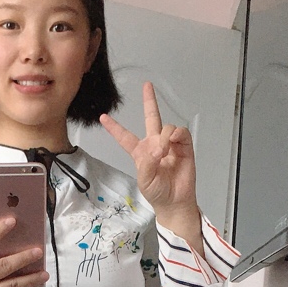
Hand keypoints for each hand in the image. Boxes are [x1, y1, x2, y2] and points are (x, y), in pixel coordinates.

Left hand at [100, 82, 203, 247]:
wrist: (175, 201)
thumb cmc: (157, 192)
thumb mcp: (144, 180)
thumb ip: (147, 163)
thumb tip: (158, 148)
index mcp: (140, 152)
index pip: (125, 137)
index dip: (114, 128)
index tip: (103, 117)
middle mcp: (155, 144)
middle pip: (151, 118)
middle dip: (149, 101)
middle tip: (147, 85)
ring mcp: (170, 144)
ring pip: (166, 127)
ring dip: (164, 136)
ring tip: (164, 152)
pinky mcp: (184, 146)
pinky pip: (180, 133)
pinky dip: (175, 135)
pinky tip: (172, 143)